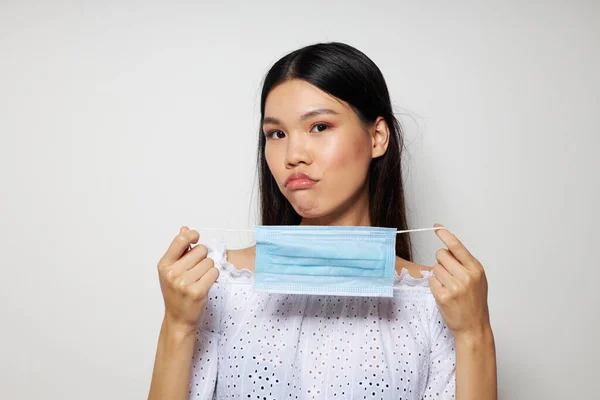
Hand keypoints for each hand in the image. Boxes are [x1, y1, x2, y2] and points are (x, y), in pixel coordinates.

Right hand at [156, 226, 219, 334]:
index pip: (180, 239)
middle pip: (200, 250)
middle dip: (202, 257)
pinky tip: (205, 284)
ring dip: (209, 268)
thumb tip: (185, 229)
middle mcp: (172, 273)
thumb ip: (179, 249)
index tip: (196, 238)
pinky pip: (214, 272)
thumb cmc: (176, 294)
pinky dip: (213, 277)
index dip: (192, 235)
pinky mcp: (197, 292)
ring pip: (209, 261)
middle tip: (196, 270)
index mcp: (164, 265)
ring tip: (199, 279)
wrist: (178, 319)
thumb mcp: (172, 270)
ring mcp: (184, 283)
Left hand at [429, 223, 490, 339]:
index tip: (437, 227)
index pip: (457, 246)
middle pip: (441, 254)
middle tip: (449, 274)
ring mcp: (454, 286)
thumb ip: (465, 264)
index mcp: (475, 269)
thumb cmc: (475, 303)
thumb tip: (447, 248)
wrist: (474, 327)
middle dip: (441, 261)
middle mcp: (466, 276)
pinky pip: (431, 281)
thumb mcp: (477, 280)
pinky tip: (445, 295)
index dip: (445, 235)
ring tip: (449, 287)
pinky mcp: (442, 296)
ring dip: (438, 276)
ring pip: (435, 268)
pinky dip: (435, 286)